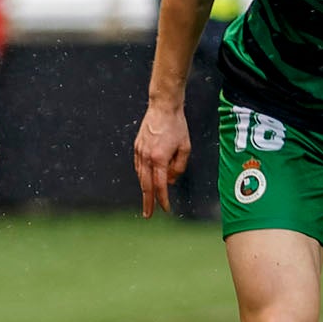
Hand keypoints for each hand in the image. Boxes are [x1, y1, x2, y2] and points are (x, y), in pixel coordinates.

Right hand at [133, 102, 189, 216]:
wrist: (163, 107)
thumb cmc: (177, 126)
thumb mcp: (185, 148)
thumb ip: (179, 167)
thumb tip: (172, 180)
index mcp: (159, 158)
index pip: (160, 185)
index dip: (163, 199)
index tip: (165, 208)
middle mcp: (146, 157)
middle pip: (145, 185)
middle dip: (147, 201)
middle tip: (148, 214)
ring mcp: (139, 151)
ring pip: (140, 176)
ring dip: (144, 188)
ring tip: (148, 199)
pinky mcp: (137, 147)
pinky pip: (138, 166)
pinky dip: (142, 176)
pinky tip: (145, 181)